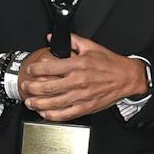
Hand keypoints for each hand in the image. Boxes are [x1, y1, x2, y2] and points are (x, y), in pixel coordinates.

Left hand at [19, 34, 146, 121]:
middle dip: (32, 88)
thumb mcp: (90, 47)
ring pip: (54, 102)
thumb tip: (54, 38)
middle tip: (26, 87)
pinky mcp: (86, 107)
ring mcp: (81, 96)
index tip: (30, 70)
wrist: (127, 77)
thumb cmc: (110, 63)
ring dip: (39, 103)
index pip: (50, 67)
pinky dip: (53, 115)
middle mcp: (78, 81)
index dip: (36, 70)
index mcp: (78, 65)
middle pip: (48, 87)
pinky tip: (45, 113)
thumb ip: (71, 41)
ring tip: (30, 102)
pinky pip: (66, 114)